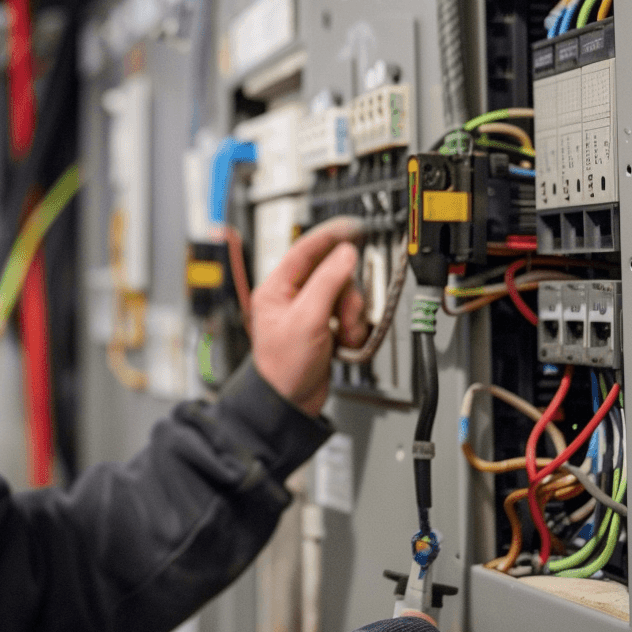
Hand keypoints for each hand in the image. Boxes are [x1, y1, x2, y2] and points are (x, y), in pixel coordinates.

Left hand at [250, 216, 367, 415]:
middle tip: (344, 315)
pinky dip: (353, 329)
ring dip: (352, 316)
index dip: (330, 236)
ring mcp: (310, 313)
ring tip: (345, 336)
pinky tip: (345, 344)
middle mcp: (293, 297)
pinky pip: (348, 316)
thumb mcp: (307, 319)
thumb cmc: (283, 367)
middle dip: (346, 296)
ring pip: (345, 296)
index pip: (305, 249)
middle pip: (333, 274)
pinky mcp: (325, 329)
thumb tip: (344, 254)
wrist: (289, 404)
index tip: (352, 227)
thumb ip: (328, 282)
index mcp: (277, 288)